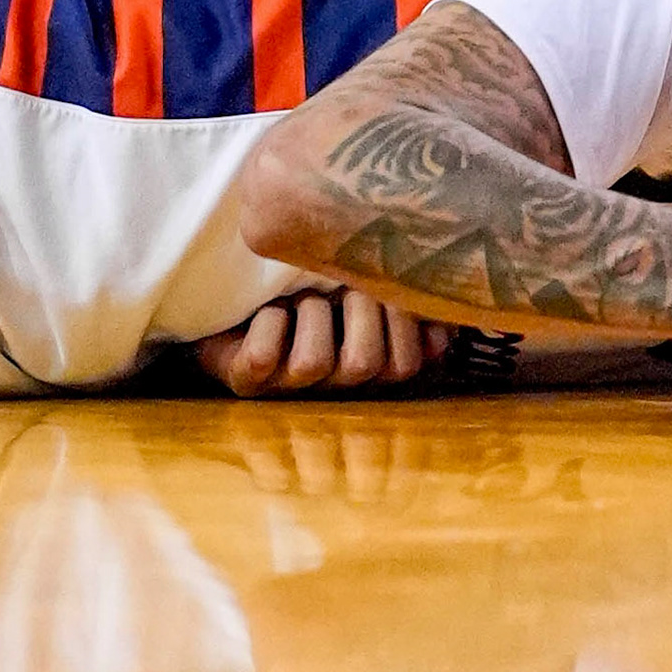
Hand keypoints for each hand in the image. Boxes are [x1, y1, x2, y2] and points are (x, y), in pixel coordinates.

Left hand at [195, 289, 452, 397]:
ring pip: (315, 362)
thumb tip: (443, 329)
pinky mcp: (244, 379)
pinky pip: (264, 358)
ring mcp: (287, 386)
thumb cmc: (301, 285)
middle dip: (357, 311)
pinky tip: (268, 310)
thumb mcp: (355, 287)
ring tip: (299, 297)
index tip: (387, 285)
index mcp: (365, 362)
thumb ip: (401, 303)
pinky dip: (268, 324)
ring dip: (310, 314)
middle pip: (365, 364)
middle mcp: (330, 384)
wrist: (229, 297)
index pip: (404, 364)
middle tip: (342, 285)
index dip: (403, 323)